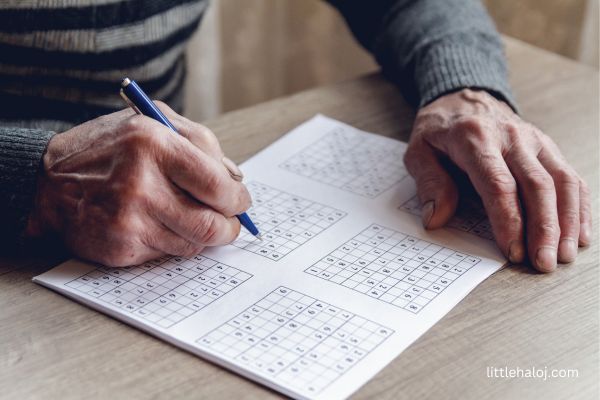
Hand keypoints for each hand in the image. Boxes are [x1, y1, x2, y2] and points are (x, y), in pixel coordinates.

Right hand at [26, 104, 250, 266]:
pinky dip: (172, 243)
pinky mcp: (120, 248)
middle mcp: (140, 184)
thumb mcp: (153, 122)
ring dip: (201, 236)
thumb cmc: (108, 149)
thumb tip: (236, 180)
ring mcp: (128, 220)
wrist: (49, 181)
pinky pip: (167, 255)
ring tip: (188, 218)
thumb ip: (201, 143)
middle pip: (211, 225)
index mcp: (154, 144)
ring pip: (193, 244)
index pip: (217, 186)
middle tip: (229, 223)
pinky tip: (157, 225)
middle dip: (229, 228)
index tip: (240, 201)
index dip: (237, 200)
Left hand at [404, 89, 590, 271]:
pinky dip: (579, 207)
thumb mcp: (418, 151)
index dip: (508, 220)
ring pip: (561, 181)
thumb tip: (436, 219)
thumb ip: (429, 183)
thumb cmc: (439, 130)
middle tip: (543, 263)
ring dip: (566, 221)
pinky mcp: (548, 147)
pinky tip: (581, 234)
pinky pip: (570, 177)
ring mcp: (534, 141)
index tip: (512, 251)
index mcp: (475, 139)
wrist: (463, 96)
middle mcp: (511, 137)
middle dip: (543, 228)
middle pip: (537, 185)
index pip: (498, 183)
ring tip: (563, 255)